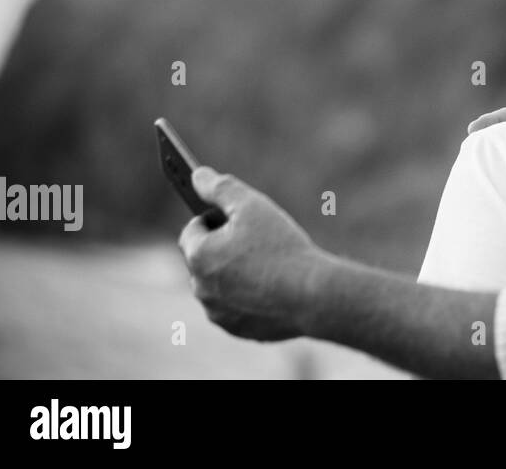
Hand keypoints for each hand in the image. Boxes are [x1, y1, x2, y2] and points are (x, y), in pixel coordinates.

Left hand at [178, 167, 323, 341]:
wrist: (312, 296)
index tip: (234, 218)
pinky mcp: (237, 329)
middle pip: (204, 259)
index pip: (192, 230)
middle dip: (224, 247)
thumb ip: (221, 188)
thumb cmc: (282, 246)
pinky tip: (273, 287)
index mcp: (199, 255)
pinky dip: (248, 297)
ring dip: (234, 274)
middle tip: (256, 240)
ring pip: (219, 285)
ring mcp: (218, 312)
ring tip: (268, 264)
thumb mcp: (253, 206)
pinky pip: (235, 308)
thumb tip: (197, 174)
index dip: (214, 219)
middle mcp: (200, 288)